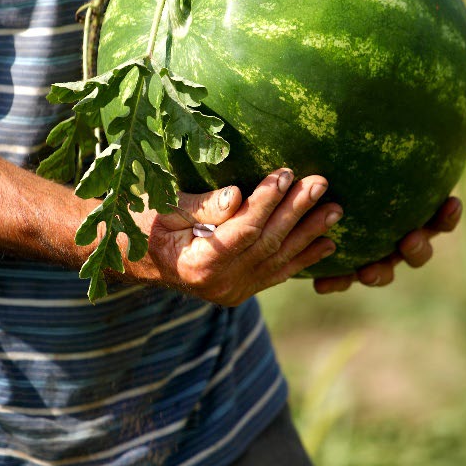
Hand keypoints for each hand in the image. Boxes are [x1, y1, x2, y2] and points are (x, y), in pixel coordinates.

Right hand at [137, 169, 342, 305]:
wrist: (130, 256)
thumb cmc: (141, 222)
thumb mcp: (161, 207)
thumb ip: (199, 204)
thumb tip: (236, 197)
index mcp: (196, 264)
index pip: (243, 231)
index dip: (266, 201)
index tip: (285, 173)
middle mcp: (219, 285)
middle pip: (267, 244)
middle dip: (296, 211)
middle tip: (320, 183)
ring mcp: (232, 291)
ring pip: (278, 260)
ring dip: (309, 233)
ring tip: (335, 210)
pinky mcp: (240, 291)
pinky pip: (276, 274)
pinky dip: (303, 259)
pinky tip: (326, 244)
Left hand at [312, 124, 465, 293]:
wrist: (334, 194)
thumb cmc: (381, 171)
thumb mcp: (405, 153)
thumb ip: (441, 144)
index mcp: (420, 217)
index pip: (442, 220)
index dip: (449, 216)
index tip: (451, 203)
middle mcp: (401, 241)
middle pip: (418, 253)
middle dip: (417, 249)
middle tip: (409, 239)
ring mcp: (376, 256)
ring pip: (383, 272)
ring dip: (379, 274)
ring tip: (366, 270)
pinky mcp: (346, 267)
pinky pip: (342, 279)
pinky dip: (335, 282)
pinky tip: (320, 283)